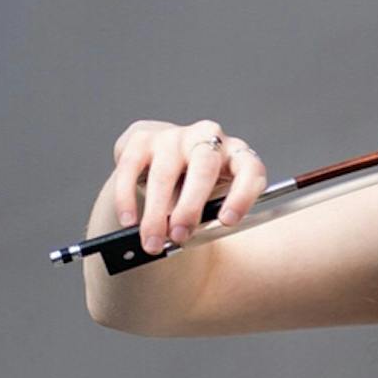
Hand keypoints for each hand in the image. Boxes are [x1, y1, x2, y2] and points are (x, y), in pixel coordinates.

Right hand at [111, 119, 267, 254]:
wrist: (170, 164)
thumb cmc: (198, 189)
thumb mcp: (212, 202)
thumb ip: (205, 218)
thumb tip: (179, 237)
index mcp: (237, 155)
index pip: (250, 170)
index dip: (241, 195)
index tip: (226, 221)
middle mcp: (210, 138)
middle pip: (204, 168)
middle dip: (190, 206)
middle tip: (178, 236)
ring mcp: (175, 135)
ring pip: (164, 173)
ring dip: (156, 212)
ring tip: (152, 241)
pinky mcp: (143, 137)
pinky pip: (131, 167)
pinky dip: (127, 198)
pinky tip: (129, 221)